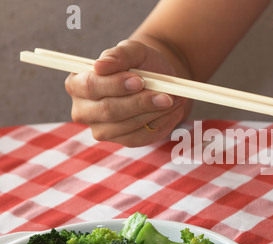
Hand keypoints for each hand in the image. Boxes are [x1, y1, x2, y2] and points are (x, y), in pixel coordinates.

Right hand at [65, 40, 189, 146]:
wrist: (159, 81)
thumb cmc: (140, 63)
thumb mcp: (134, 51)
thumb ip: (118, 54)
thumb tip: (99, 65)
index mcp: (78, 83)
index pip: (89, 86)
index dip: (115, 84)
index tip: (139, 80)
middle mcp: (85, 110)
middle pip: (108, 110)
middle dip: (139, 102)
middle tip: (165, 95)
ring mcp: (103, 130)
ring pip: (127, 125)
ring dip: (153, 112)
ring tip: (171, 98)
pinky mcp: (124, 141)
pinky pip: (141, 136)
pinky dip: (159, 121)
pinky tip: (169, 109)